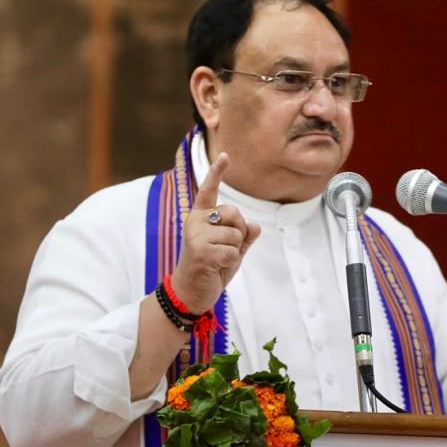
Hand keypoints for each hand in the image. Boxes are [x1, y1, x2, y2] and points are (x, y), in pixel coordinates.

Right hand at [169, 152, 260, 311]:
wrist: (191, 291)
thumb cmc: (211, 267)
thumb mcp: (231, 249)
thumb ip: (243, 235)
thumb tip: (255, 225)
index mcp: (200, 217)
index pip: (208, 190)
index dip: (217, 173)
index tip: (225, 155)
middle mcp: (195, 221)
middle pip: (234, 213)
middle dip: (238, 232)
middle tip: (224, 249)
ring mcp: (196, 236)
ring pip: (236, 235)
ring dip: (234, 251)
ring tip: (218, 260)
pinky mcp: (201, 251)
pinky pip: (233, 251)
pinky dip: (231, 262)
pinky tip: (217, 267)